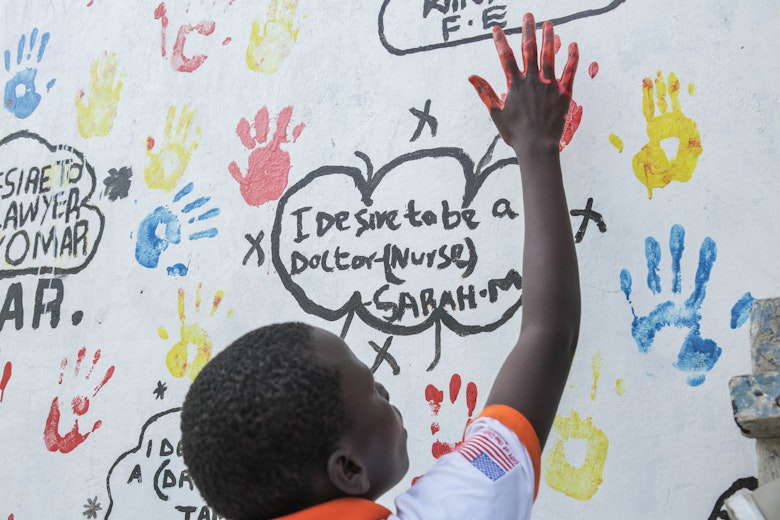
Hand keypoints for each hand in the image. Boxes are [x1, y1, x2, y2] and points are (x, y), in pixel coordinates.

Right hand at [469, 13, 577, 154]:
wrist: (537, 146)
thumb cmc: (515, 133)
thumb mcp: (496, 113)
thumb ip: (485, 92)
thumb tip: (471, 77)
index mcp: (515, 85)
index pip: (506, 57)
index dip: (500, 41)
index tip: (496, 28)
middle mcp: (532, 81)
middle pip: (529, 50)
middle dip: (528, 31)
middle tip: (528, 15)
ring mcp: (549, 85)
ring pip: (549, 56)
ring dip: (549, 38)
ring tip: (549, 24)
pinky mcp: (564, 93)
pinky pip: (569, 71)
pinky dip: (572, 57)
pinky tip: (573, 45)